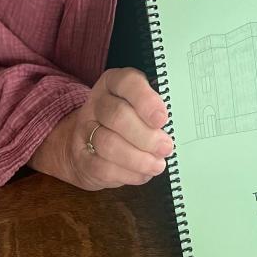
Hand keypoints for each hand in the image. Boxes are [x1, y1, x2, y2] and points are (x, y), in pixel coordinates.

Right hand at [29, 68, 171, 190]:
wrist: (87, 145)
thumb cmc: (128, 122)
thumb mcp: (141, 107)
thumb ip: (155, 112)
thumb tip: (174, 128)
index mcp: (114, 83)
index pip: (127, 82)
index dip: (146, 101)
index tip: (162, 119)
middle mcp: (97, 103)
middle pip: (117, 116)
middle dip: (146, 136)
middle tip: (166, 147)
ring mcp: (85, 130)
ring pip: (109, 144)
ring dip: (138, 158)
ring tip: (158, 165)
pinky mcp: (82, 157)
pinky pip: (103, 167)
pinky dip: (128, 173)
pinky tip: (143, 174)